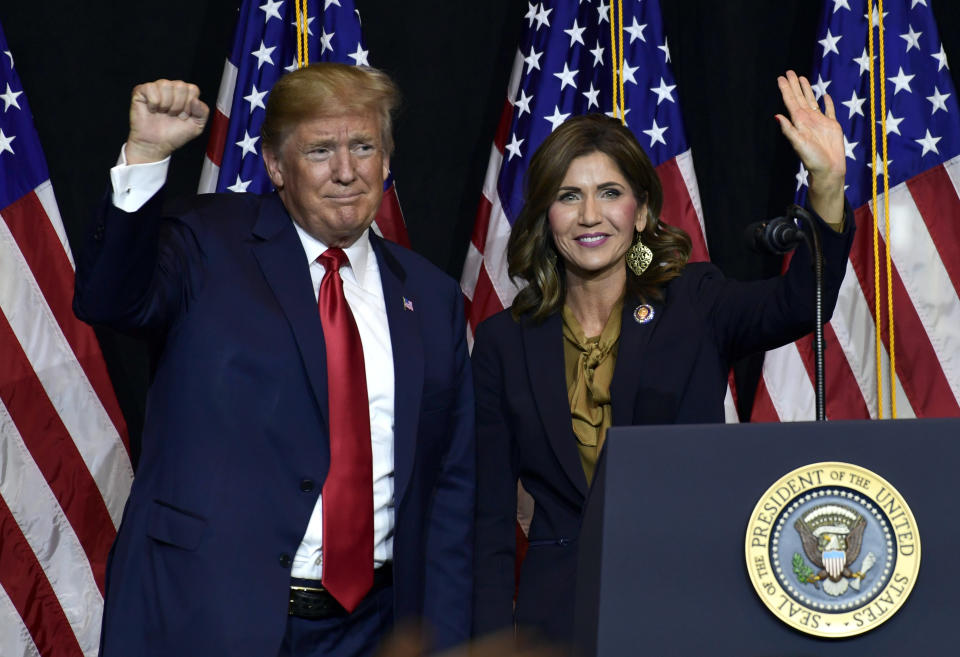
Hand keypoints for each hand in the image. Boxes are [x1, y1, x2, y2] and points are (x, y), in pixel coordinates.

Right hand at [126, 79, 208, 163]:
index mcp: (185, 94)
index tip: (183, 116)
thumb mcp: (197, 126)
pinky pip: (151, 88)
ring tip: (163, 113)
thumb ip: (203, 112)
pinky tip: (152, 110)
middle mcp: (171, 88)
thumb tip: (195, 100)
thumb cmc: (175, 134)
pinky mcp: (141, 90)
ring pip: (166, 85)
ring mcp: (156, 88)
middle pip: (180, 86)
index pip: (193, 89)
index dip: (189, 106)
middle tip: (172, 115)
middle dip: (178, 105)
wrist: (156, 144)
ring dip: (166, 104)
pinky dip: (153, 103)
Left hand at [775, 71, 844, 227]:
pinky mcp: (832, 126)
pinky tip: (824, 95)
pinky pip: (829, 111)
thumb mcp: (798, 143)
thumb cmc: (812, 159)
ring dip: (807, 90)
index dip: (786, 89)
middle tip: (789, 71)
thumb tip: (776, 116)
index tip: (781, 77)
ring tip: (802, 78)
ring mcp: (820, 122)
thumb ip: (788, 130)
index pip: (791, 102)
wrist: (828, 170)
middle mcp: (808, 120)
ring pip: (812, 101)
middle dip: (794, 85)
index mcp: (799, 122)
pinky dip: (827, 102)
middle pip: (800, 98)